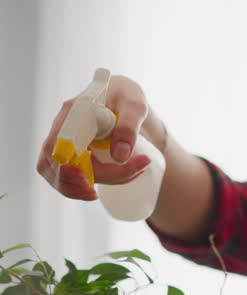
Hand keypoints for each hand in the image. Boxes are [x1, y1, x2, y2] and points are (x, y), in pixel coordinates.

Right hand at [37, 75, 153, 200]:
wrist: (125, 105)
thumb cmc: (128, 99)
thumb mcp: (135, 106)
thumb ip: (129, 127)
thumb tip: (119, 157)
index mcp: (73, 113)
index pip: (56, 145)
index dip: (65, 167)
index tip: (87, 179)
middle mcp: (62, 129)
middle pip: (56, 167)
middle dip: (82, 184)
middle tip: (121, 179)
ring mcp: (63, 146)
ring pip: (60, 178)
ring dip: (87, 189)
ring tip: (125, 178)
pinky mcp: (71, 159)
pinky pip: (69, 182)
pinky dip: (88, 189)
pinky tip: (114, 181)